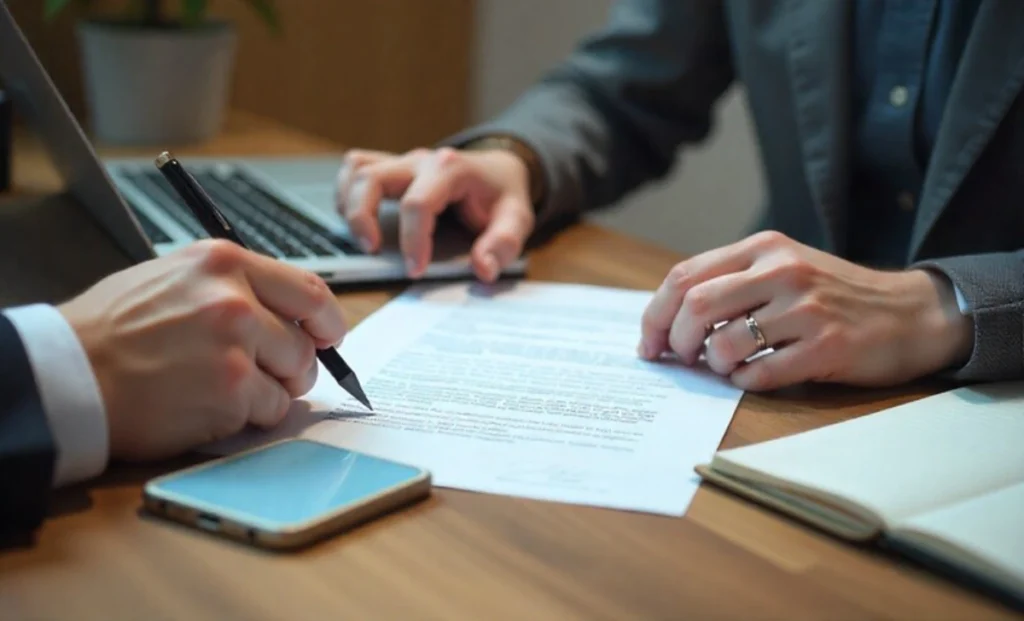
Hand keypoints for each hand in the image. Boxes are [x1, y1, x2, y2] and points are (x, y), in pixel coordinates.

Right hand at [58, 240, 347, 460]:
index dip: (326, 319)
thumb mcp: (175, 279)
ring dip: (270, 391)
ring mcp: (234, 347)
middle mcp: (234, 299)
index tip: (328, 335)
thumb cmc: (115, 330)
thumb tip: (292, 315)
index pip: (308, 289)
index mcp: (224, 262)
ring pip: (294, 377)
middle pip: (306, 340)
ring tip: (225, 388)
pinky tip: (210, 406)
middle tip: (268, 374)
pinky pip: (270, 410)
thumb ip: (236, 288)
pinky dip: (249, 416)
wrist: (68, 374)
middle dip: (294, 364)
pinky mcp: (230, 392)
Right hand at [336, 146, 534, 281]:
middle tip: (372, 252)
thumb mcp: (517, 218)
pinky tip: (358, 222)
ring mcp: (402, 162)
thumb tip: (483, 269)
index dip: (412, 240)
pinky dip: (348, 194)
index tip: (415, 270)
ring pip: (357, 170)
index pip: (418, 203)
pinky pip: (356, 169)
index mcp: (450, 169)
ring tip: (363, 240)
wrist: (500, 170)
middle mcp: (421, 161)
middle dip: (363, 217)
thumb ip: (504, 243)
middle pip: (372, 177)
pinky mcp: (391, 169)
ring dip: (350, 205)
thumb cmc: (503, 195)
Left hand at [638, 231, 973, 390]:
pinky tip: (753, 376)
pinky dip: (744, 382)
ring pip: (725, 344)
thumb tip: (668, 322)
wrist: (911, 313)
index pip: (684, 277)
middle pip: (696, 307)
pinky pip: (760, 374)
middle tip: (683, 359)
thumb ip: (731, 283)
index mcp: (763, 248)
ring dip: (714, 364)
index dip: (656, 316)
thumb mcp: (783, 269)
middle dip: (678, 342)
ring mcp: (806, 309)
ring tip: (725, 366)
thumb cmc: (834, 295)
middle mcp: (783, 271)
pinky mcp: (827, 348)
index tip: (650, 345)